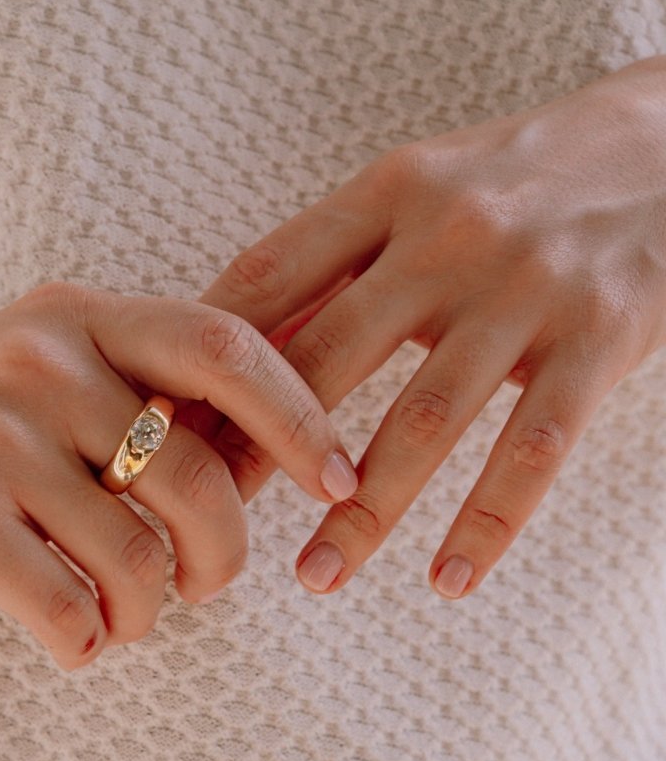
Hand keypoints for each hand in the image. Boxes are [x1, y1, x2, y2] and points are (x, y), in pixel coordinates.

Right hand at [0, 283, 356, 669]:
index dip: (303, 416)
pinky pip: (68, 607)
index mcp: (74, 317)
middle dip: (226, 555)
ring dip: (148, 614)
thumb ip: (125, 393)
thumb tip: (259, 457)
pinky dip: (84, 644)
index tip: (338, 479)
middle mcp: (37, 360)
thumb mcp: (26, 374)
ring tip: (120, 619)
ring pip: (138, 558)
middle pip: (199, 475)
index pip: (226, 347)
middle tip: (206, 588)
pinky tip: (66, 640)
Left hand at [188, 54, 665, 597]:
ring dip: (361, 511)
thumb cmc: (517, 180)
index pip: (268, 279)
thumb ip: (336, 264)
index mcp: (389, 193)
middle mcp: (449, 236)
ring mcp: (527, 289)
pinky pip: (533, 447)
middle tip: (213, 519)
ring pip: (423, 420)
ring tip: (314, 577)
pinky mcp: (599, 338)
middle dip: (262, 448)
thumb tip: (235, 349)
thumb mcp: (419, 192)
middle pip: (329, 357)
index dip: (207, 359)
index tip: (162, 426)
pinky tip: (447, 580)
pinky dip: (487, 521)